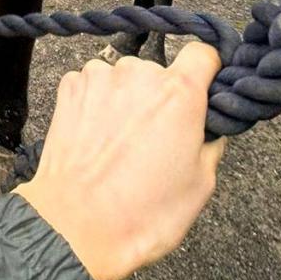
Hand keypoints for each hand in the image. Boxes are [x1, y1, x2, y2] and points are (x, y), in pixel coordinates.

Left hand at [15, 43, 225, 279]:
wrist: (77, 226)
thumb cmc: (144, 213)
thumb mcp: (201, 184)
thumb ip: (210, 141)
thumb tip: (209, 126)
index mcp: (179, 93)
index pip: (203, 53)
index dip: (207, 70)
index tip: (204, 87)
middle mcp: (138, 73)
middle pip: (159, 71)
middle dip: (161, 97)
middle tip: (156, 138)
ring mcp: (99, 76)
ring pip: (123, 78)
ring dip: (126, 99)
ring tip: (120, 143)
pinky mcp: (69, 87)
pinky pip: (92, 84)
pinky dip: (96, 102)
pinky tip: (96, 137)